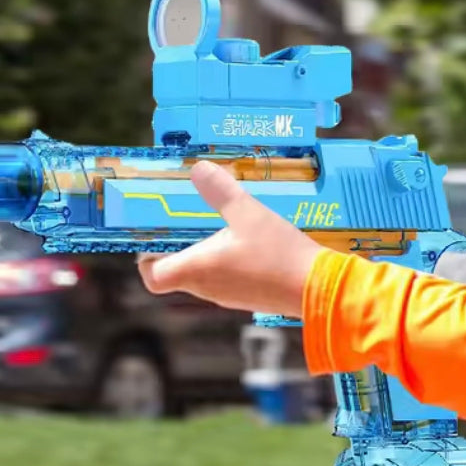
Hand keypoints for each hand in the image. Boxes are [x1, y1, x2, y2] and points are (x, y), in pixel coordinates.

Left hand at [136, 161, 322, 316]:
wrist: (318, 288)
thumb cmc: (278, 254)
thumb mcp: (249, 213)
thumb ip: (221, 191)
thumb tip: (199, 170)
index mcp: (197, 270)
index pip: (153, 277)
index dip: (147, 257)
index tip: (155, 234)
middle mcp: (206, 287)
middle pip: (176, 271)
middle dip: (178, 244)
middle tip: (187, 216)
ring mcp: (227, 295)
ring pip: (202, 273)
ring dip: (204, 250)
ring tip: (218, 221)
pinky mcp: (247, 295)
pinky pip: (224, 277)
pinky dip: (225, 259)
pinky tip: (245, 238)